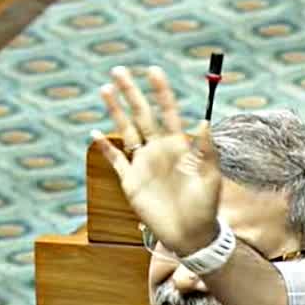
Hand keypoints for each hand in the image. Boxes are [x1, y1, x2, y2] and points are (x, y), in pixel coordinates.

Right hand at [92, 65, 220, 256]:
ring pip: (126, 130)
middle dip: (131, 93)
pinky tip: (93, 133)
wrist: (192, 234)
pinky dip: (104, 148)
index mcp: (180, 145)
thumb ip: (207, 150)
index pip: (168, 111)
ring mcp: (144, 164)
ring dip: (115, 111)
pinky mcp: (131, 182)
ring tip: (105, 89)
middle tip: (118, 70)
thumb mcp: (210, 177)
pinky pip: (115, 160)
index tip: (153, 70)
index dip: (161, 92)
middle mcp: (159, 149)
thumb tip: (206, 122)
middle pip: (142, 114)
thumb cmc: (206, 205)